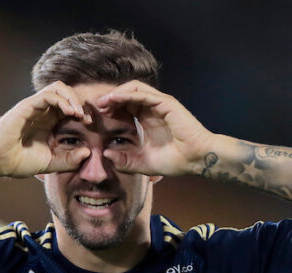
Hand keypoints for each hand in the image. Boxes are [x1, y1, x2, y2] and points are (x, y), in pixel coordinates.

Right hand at [0, 81, 91, 177]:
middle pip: (67, 92)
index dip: (83, 111)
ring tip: (79, 113)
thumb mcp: (51, 163)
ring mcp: (34, 107)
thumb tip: (87, 153)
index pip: (70, 105)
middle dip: (80, 102)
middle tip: (87, 118)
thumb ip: (69, 160)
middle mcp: (42, 110)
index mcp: (48, 121)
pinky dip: (62, 100)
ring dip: (72, 97)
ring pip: (58, 88)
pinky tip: (70, 113)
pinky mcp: (26, 106)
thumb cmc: (19, 161)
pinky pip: (47, 95)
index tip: (89, 124)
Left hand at [96, 81, 214, 176]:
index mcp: (147, 119)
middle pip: (126, 94)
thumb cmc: (174, 161)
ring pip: (133, 89)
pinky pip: (143, 94)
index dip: (110, 108)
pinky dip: (127, 95)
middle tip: (95, 107)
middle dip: (109, 98)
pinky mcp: (166, 103)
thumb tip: (105, 154)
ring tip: (102, 102)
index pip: (125, 106)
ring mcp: (160, 104)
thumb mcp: (142, 163)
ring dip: (116, 94)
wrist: (195, 160)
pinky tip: (114, 100)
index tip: (95, 116)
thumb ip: (125, 161)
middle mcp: (152, 108)